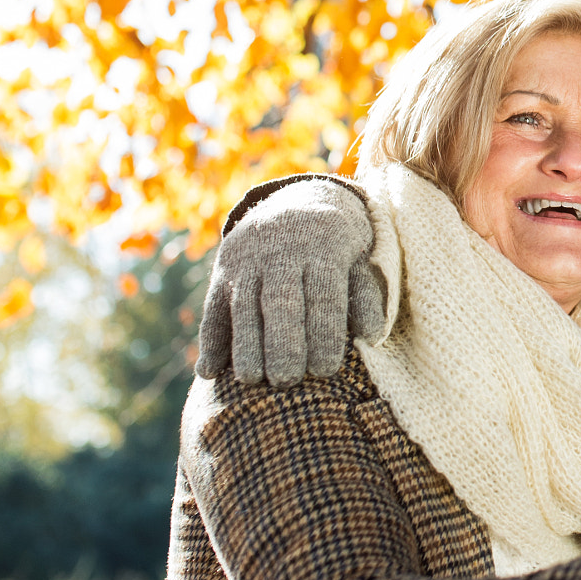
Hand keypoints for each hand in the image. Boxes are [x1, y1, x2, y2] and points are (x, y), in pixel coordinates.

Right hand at [196, 178, 384, 385]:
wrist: (297, 199)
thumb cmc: (337, 246)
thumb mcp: (358, 260)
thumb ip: (364, 297)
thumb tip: (371, 337)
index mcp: (324, 247)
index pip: (323, 294)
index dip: (324, 333)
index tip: (326, 370)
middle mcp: (282, 251)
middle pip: (280, 300)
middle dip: (282, 342)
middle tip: (287, 380)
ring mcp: (248, 259)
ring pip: (243, 304)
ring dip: (244, 344)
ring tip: (251, 380)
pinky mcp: (223, 269)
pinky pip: (214, 305)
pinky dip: (210, 339)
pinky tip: (208, 372)